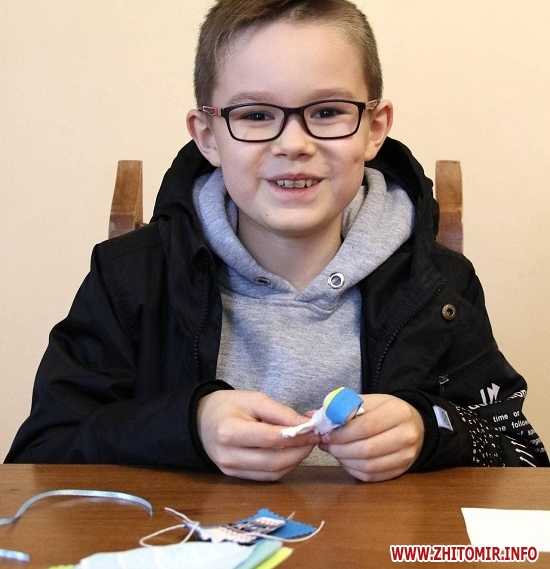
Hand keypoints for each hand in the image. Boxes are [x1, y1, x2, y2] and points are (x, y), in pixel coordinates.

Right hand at [197, 390, 320, 480]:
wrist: (200, 420)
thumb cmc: (227, 405)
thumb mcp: (253, 399)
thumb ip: (279, 412)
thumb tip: (305, 424)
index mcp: (229, 431)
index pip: (271, 439)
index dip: (297, 436)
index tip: (314, 429)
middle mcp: (228, 455)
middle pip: (274, 460)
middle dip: (300, 451)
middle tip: (314, 438)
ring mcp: (230, 470)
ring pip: (273, 473)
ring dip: (295, 461)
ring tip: (305, 445)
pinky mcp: (234, 477)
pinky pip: (266, 477)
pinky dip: (284, 467)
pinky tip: (291, 454)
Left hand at [319, 394, 423, 481]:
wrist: (414, 424)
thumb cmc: (385, 410)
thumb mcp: (367, 401)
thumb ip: (341, 407)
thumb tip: (311, 417)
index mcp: (398, 412)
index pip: (365, 426)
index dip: (341, 433)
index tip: (325, 433)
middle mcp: (406, 435)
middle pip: (366, 449)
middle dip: (340, 449)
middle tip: (325, 444)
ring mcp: (406, 456)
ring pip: (368, 465)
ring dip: (344, 460)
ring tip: (334, 451)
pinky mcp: (402, 471)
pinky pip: (372, 476)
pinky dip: (353, 470)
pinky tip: (346, 460)